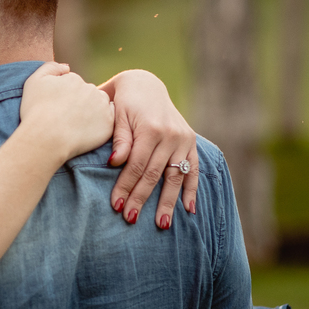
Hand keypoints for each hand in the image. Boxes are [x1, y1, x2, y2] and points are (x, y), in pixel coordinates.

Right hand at [19, 62, 115, 162]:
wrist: (46, 137)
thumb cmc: (36, 111)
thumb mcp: (33, 81)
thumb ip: (50, 67)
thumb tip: (67, 68)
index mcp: (74, 79)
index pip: (73, 84)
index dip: (65, 96)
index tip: (58, 108)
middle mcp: (90, 89)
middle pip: (88, 93)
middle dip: (80, 102)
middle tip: (67, 118)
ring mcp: (101, 106)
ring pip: (100, 105)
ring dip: (93, 111)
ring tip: (78, 125)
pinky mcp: (108, 124)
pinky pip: (109, 120)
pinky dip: (102, 123)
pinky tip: (87, 130)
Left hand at [103, 70, 198, 229]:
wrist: (145, 85)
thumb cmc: (124, 101)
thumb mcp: (116, 114)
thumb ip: (119, 139)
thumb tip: (115, 163)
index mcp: (150, 128)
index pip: (136, 165)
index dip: (126, 186)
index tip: (116, 205)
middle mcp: (170, 135)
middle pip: (154, 174)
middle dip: (142, 198)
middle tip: (130, 219)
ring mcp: (183, 139)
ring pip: (175, 176)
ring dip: (169, 202)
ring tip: (162, 224)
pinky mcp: (191, 142)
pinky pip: (193, 169)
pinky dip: (192, 190)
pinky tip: (189, 210)